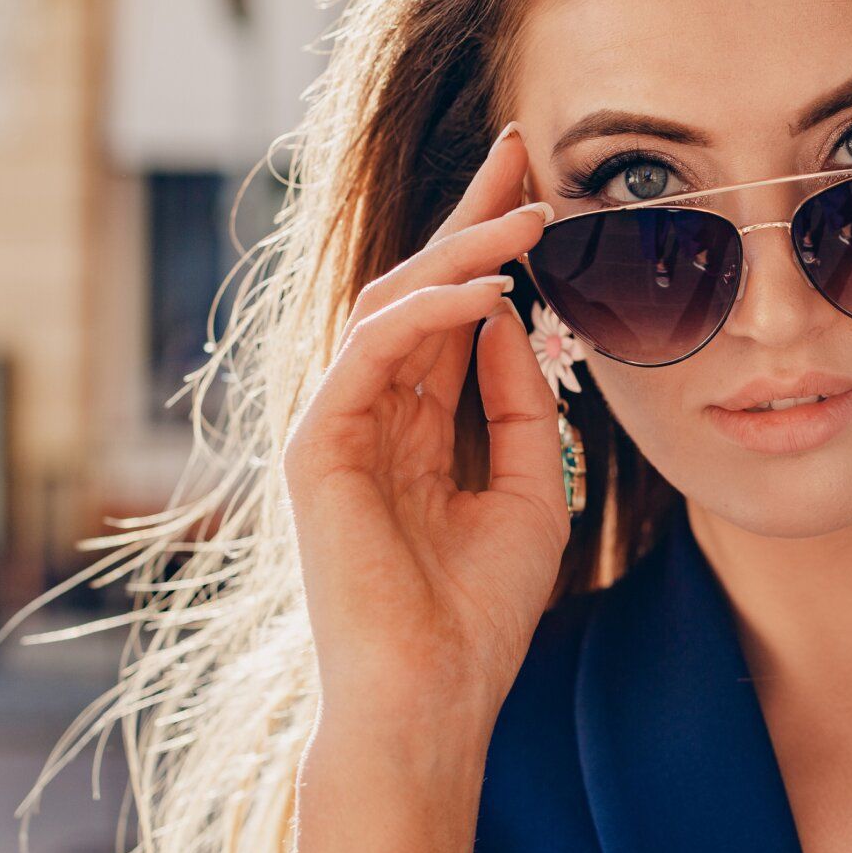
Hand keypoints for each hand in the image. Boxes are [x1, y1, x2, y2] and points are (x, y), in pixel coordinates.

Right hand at [284, 121, 569, 725]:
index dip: (488, 244)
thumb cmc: (478, 613)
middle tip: (521, 152)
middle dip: (470, 216)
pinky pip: (371, 352)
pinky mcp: (316, 447)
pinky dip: (430, 313)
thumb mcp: (530, 492)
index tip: (535, 182)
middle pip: (417, 287)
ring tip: (527, 212)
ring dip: (460, 250)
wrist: (433, 699)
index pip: (452, 312)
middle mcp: (371, 415)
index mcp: (416, 426)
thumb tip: (514, 314)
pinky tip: (489, 290)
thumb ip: (518, 403)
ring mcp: (337, 427)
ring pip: (389, 303)